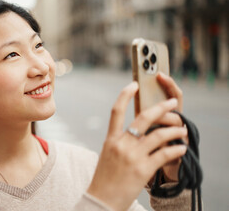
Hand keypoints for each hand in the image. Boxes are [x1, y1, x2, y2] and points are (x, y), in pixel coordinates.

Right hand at [87, 82, 187, 210]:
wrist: (101, 200)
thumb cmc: (104, 179)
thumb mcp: (107, 155)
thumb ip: (119, 142)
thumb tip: (136, 133)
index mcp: (111, 139)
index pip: (116, 111)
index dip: (125, 95)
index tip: (134, 84)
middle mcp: (122, 144)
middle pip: (144, 118)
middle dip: (161, 107)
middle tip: (173, 102)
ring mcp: (133, 156)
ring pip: (160, 134)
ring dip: (175, 130)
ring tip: (182, 129)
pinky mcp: (143, 169)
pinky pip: (165, 154)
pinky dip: (176, 149)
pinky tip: (181, 148)